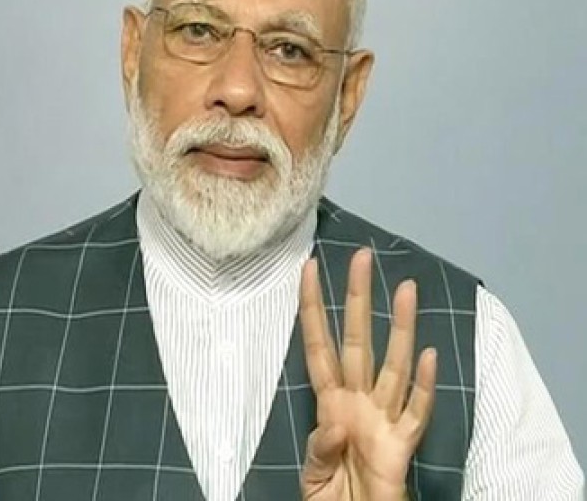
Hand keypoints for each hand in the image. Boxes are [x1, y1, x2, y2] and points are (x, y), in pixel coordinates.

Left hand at [299, 249, 435, 500]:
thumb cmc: (332, 497)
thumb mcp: (312, 476)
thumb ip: (319, 450)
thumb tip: (332, 424)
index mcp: (329, 404)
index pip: (317, 346)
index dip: (311, 308)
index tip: (307, 269)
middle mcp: (357, 402)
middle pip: (357, 342)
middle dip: (357, 300)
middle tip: (362, 258)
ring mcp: (383, 420)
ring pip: (393, 366)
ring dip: (400, 328)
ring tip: (406, 289)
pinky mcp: (404, 446)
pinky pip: (417, 413)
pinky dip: (425, 386)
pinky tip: (429, 355)